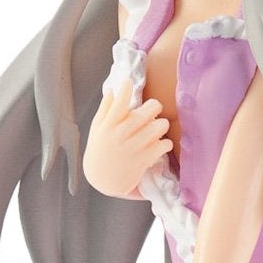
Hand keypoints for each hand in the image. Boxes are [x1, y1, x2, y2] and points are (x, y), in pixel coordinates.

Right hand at [83, 81, 172, 196]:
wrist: (103, 180)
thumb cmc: (100, 150)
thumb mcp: (97, 130)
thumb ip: (105, 109)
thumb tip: (111, 89)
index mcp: (108, 126)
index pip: (118, 104)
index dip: (125, 90)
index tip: (129, 82)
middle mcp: (120, 135)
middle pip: (145, 112)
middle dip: (154, 106)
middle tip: (154, 109)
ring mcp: (133, 148)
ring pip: (158, 127)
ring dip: (162, 124)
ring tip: (158, 128)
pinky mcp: (144, 160)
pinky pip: (163, 145)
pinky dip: (165, 143)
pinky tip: (160, 144)